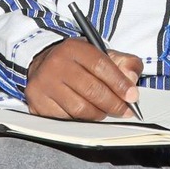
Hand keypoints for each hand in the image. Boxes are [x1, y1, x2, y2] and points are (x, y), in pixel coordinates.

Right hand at [25, 38, 142, 118]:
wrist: (44, 66)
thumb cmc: (77, 63)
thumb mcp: (101, 54)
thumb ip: (124, 63)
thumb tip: (132, 79)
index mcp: (73, 48)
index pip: (101, 66)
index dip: (120, 83)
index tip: (132, 96)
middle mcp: (55, 64)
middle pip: (92, 90)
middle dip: (113, 104)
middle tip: (124, 110)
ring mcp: (44, 84)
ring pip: (80, 109)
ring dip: (98, 114)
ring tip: (104, 111)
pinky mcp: (37, 102)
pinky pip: (66, 119)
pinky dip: (80, 121)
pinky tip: (86, 115)